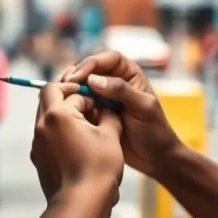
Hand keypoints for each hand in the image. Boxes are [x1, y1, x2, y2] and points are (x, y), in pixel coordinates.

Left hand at [30, 82, 124, 205]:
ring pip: (46, 117)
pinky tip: (77, 145)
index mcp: (57, 114)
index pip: (67, 90)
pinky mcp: (38, 158)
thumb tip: (105, 108)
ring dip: (63, 116)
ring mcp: (37, 144)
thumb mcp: (111, 135)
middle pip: (48, 97)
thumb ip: (108, 114)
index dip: (85, 93)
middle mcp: (41, 126)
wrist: (80, 204)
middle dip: (68, 98)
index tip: (97, 103)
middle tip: (88, 108)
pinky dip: (59, 133)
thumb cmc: (98, 168)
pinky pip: (46, 136)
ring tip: (85, 128)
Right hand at [64, 51, 182, 178]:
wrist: (154, 157)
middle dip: (77, 75)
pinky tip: (66, 109)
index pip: (109, 59)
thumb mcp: (142, 108)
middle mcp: (116, 81)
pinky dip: (72, 103)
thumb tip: (94, 80)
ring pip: (83, 85)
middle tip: (65, 86)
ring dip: (72, 88)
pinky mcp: (96, 111)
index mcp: (130, 74)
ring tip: (63, 97)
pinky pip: (80, 102)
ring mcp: (104, 96)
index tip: (78, 77)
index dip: (92, 64)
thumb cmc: (155, 131)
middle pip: (91, 68)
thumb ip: (121, 91)